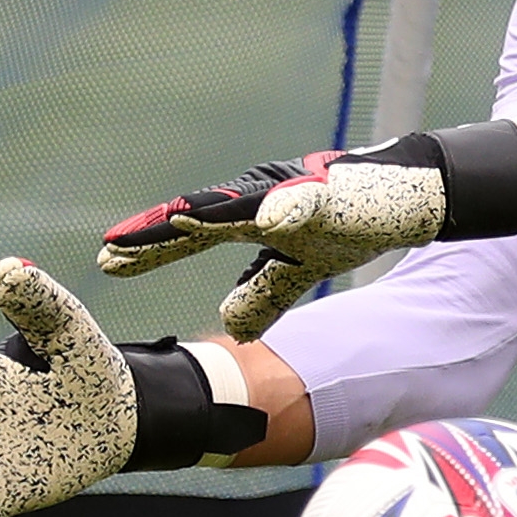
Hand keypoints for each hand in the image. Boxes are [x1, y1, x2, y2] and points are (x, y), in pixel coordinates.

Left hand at [97, 132, 451, 340]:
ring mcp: (293, 191)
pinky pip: (305, 201)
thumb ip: (264, 292)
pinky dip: (285, 208)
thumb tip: (228, 324)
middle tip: (111, 250)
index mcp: (251, 218)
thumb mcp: (300, 269)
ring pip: (241, 204)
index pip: (189, 235)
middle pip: (199, 218)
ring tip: (166, 224)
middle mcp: (262, 199)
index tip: (107, 263)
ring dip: (203, 215)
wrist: (409, 195)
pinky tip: (267, 220)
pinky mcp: (330, 191)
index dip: (150, 251)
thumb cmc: (351, 222)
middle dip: (156, 234)